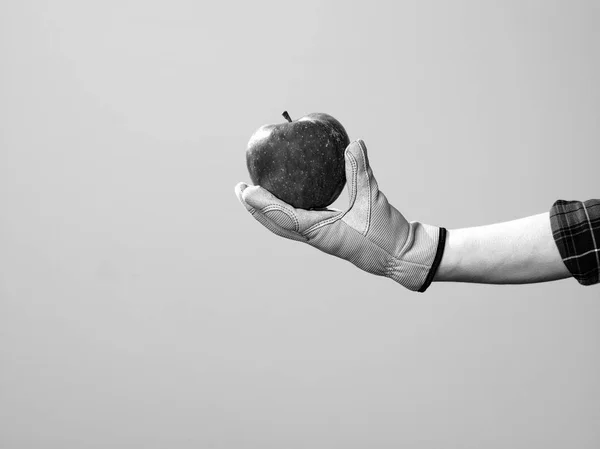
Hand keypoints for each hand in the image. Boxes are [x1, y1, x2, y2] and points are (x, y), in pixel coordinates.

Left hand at [235, 140, 444, 291]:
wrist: (400, 257)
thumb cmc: (386, 234)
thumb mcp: (373, 199)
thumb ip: (361, 171)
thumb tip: (354, 143)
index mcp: (319, 232)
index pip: (281, 217)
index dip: (261, 203)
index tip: (244, 189)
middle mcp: (314, 236)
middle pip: (274, 223)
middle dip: (254, 208)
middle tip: (239, 188)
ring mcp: (318, 237)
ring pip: (283, 224)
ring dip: (266, 210)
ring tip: (254, 193)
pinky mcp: (326, 235)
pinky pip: (297, 222)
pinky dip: (285, 210)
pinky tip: (288, 195)